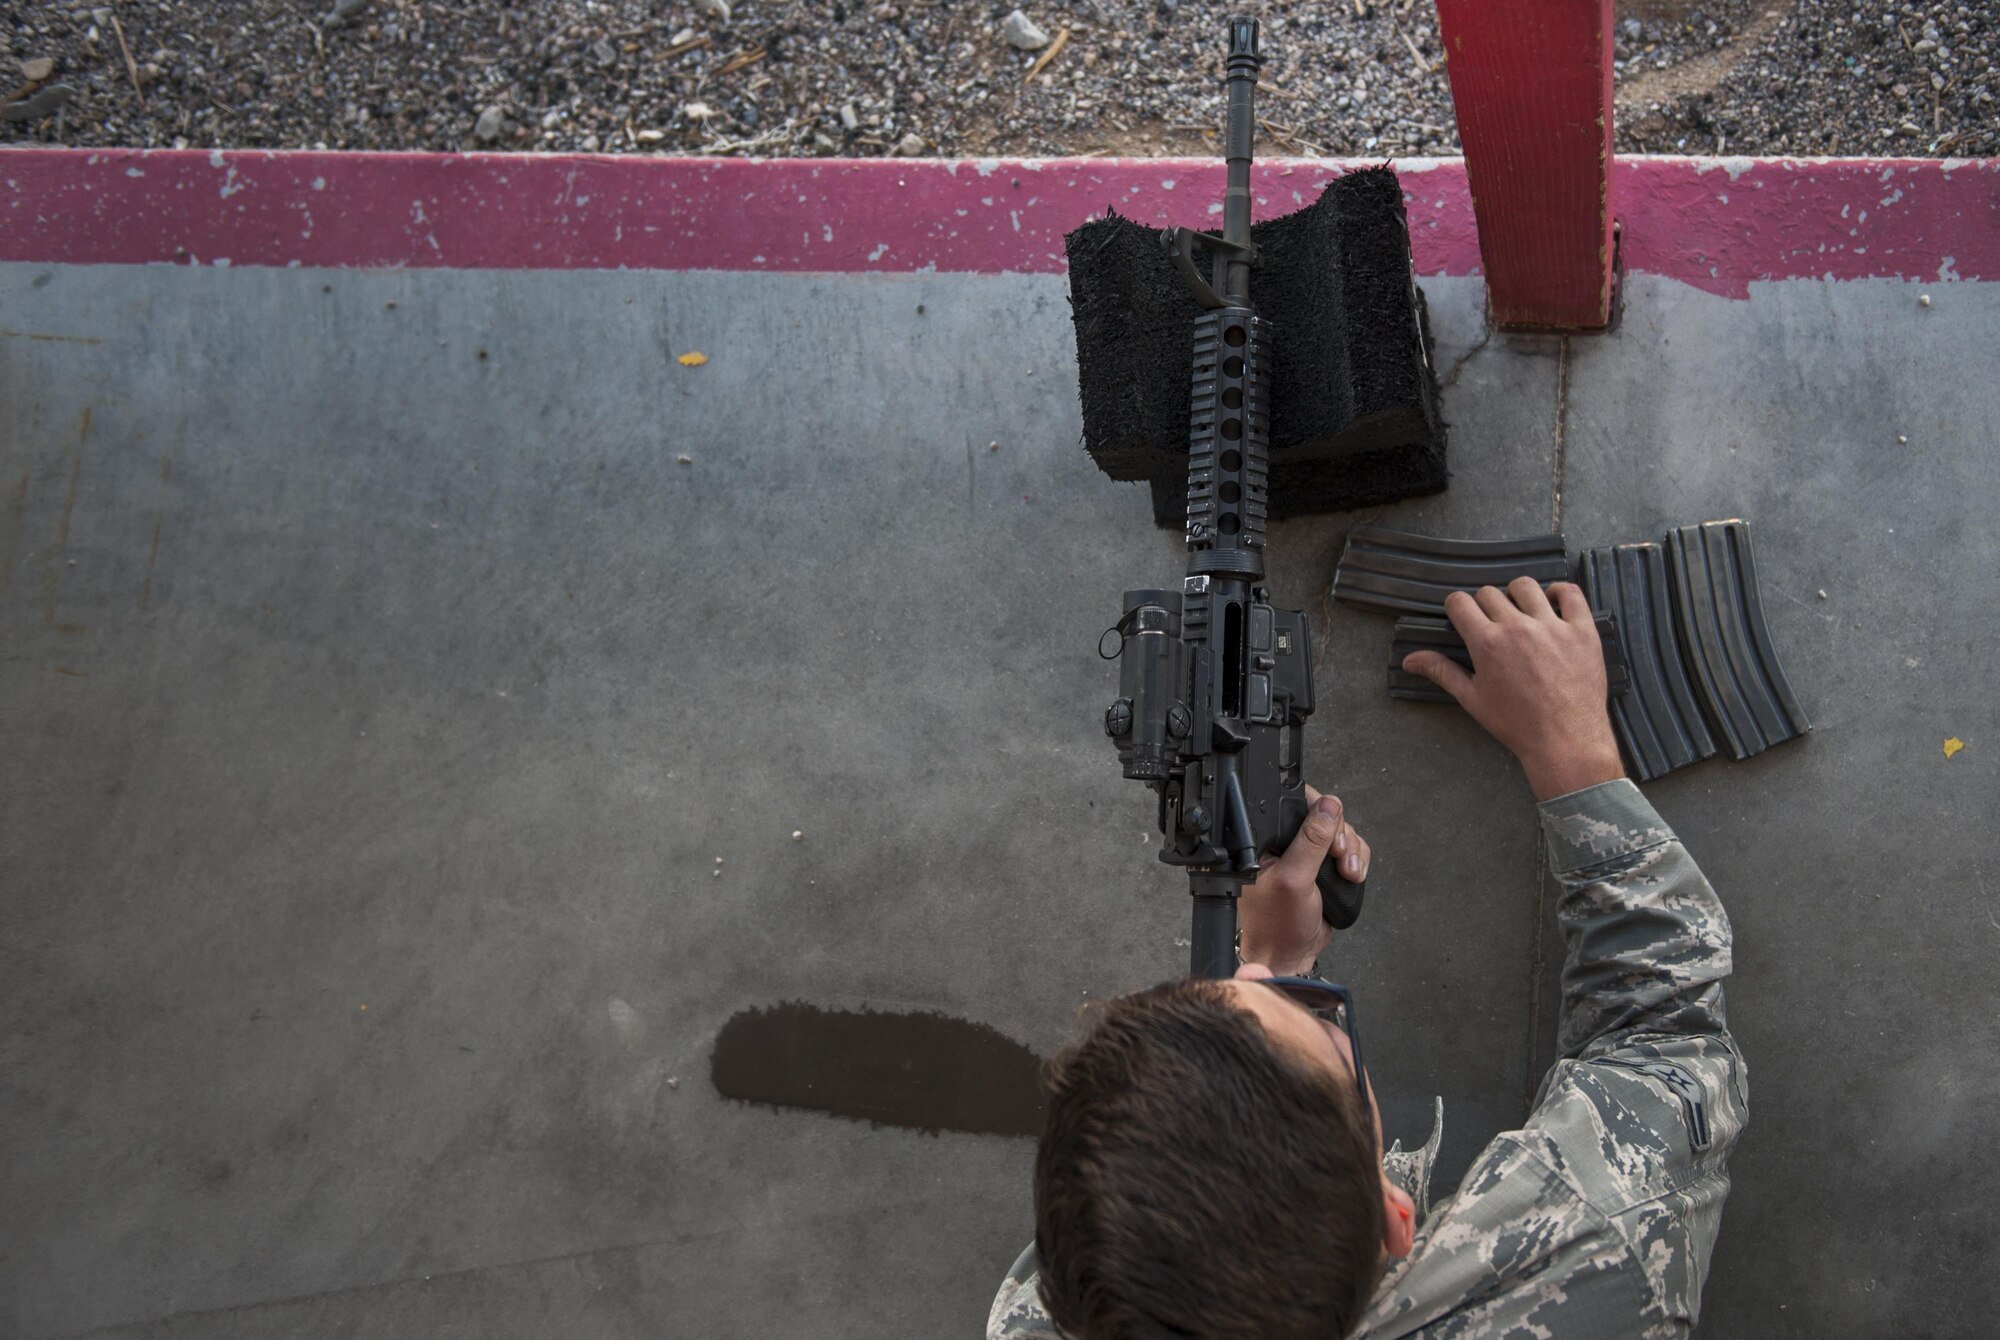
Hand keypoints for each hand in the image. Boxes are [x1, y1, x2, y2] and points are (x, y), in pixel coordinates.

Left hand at [1239, 785, 1370, 975]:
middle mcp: (1286, 842)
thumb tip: (1328, 806)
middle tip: (1338, 857)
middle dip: (1340, 836)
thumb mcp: (1294, 879)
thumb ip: (1311, 841)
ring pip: (1342, 832)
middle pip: (1326, 815)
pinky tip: (1351, 877)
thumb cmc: (1278, 923)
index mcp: (1267, 838)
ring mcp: (1308, 854)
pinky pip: (1350, 849)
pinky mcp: (1324, 866)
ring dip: (1351, 851)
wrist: (1292, 954)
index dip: (1318, 808)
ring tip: (1347, 873)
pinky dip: (1357, 860)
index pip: (1294, 803)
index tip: (1331, 826)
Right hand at [1400, 578, 1624, 801]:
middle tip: (1492, 625)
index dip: (1457, 607)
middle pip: (1490, 593)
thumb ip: (1442, 672)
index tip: (1463, 618)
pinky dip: (1559, 592)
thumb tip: (1409, 660)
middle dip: (1484, 605)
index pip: (1460, 602)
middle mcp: (1517, 627)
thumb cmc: (1515, 724)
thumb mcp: (1472, 699)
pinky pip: (1570, 593)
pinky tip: (1552, 604)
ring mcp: (1552, 625)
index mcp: (1486, 642)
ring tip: (1521, 612)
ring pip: (1526, 586)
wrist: (1565, 739)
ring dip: (1517, 594)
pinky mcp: (1582, 630)